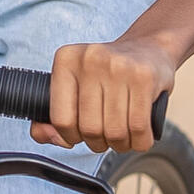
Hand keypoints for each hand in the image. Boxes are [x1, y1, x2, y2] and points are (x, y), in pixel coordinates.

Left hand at [32, 37, 174, 153]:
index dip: (70, 137)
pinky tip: (139, 135)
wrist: (150, 49)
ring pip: (115, 131)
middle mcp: (90, 59)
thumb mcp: (76, 84)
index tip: (79, 136)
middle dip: (98, 143)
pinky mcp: (143, 77)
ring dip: (120, 144)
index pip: (60, 118)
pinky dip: (139, 141)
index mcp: (66, 60)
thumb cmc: (109, 73)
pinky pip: (138, 127)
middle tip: (104, 138)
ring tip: (122, 137)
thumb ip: (53, 112)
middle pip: (89, 128)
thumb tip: (43, 135)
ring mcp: (118, 66)